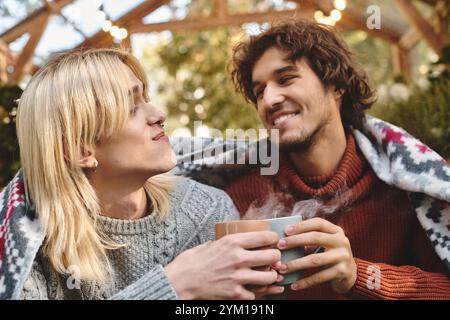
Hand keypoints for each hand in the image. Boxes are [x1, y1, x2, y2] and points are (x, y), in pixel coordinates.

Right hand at [165, 231, 282, 299]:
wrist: (180, 282)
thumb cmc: (192, 261)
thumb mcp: (211, 243)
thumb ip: (227, 242)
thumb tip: (239, 240)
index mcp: (232, 242)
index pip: (265, 237)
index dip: (274, 238)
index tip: (274, 240)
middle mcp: (238, 258)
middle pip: (272, 256)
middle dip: (276, 257)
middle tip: (274, 259)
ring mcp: (238, 277)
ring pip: (269, 277)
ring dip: (271, 276)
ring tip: (268, 275)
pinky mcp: (235, 294)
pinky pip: (256, 294)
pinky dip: (255, 292)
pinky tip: (253, 288)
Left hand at [276, 217, 356, 293]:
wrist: (351, 274)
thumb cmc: (330, 254)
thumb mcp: (326, 242)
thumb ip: (311, 237)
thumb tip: (284, 237)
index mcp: (336, 231)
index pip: (318, 223)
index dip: (302, 225)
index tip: (286, 230)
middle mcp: (342, 241)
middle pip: (315, 238)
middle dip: (295, 241)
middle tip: (280, 245)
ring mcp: (343, 256)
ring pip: (315, 259)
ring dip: (296, 264)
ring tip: (282, 268)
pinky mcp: (342, 272)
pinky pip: (319, 277)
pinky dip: (305, 282)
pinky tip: (294, 284)